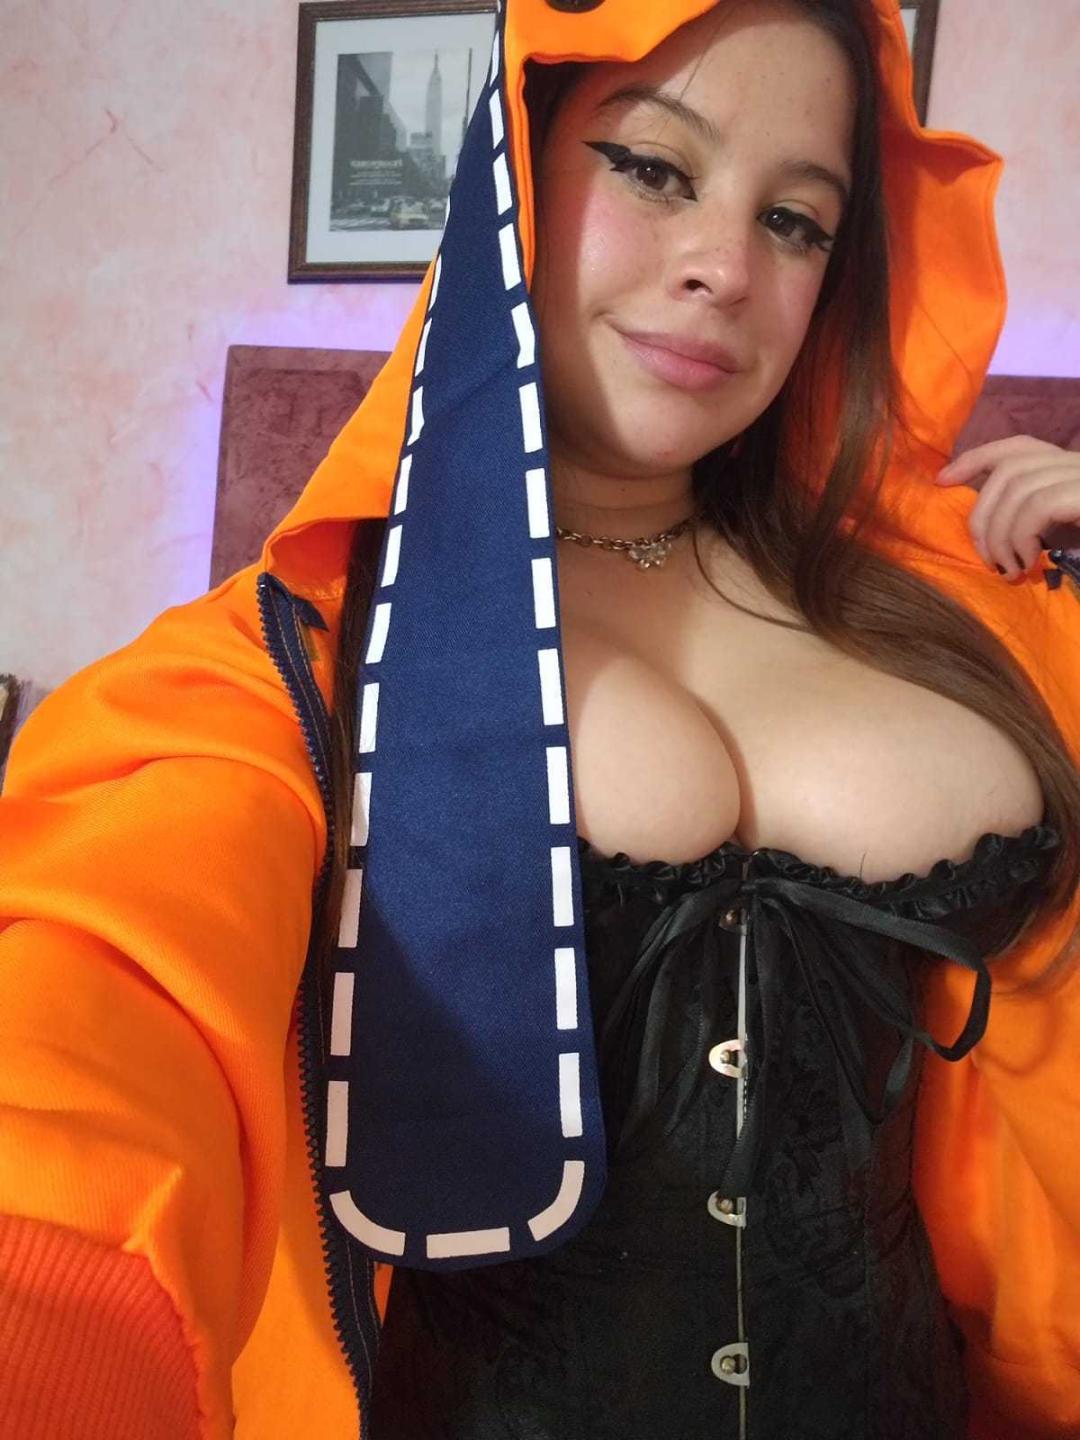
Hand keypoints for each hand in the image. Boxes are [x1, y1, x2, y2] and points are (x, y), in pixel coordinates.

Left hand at [934, 435, 1079, 579]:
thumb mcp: (1064, 529)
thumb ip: (1031, 519)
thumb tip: (984, 532)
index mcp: (1069, 466)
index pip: (1017, 446)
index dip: (974, 459)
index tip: (942, 481)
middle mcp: (1078, 462)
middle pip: (1009, 468)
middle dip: (983, 515)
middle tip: (984, 557)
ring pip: (1018, 489)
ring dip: (1000, 535)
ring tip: (1006, 568)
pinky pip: (1037, 507)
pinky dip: (1021, 537)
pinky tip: (1028, 562)